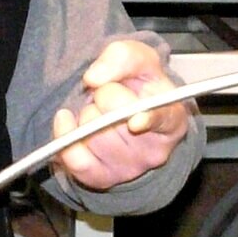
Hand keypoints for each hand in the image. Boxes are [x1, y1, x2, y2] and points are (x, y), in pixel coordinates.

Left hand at [53, 39, 188, 190]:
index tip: (135, 121)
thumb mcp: (140, 59)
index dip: (148, 120)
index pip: (163, 120)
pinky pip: (75, 158)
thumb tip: (94, 77)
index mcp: (172, 118)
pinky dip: (64, 135)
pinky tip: (67, 120)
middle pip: (115, 117)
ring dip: (87, 114)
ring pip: (93, 134)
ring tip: (99, 112)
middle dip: (104, 96)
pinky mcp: (103, 179)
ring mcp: (129, 169)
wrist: (125, 112)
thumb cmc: (140, 86)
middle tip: (109, 94)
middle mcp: (154, 150)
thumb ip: (122, 57)